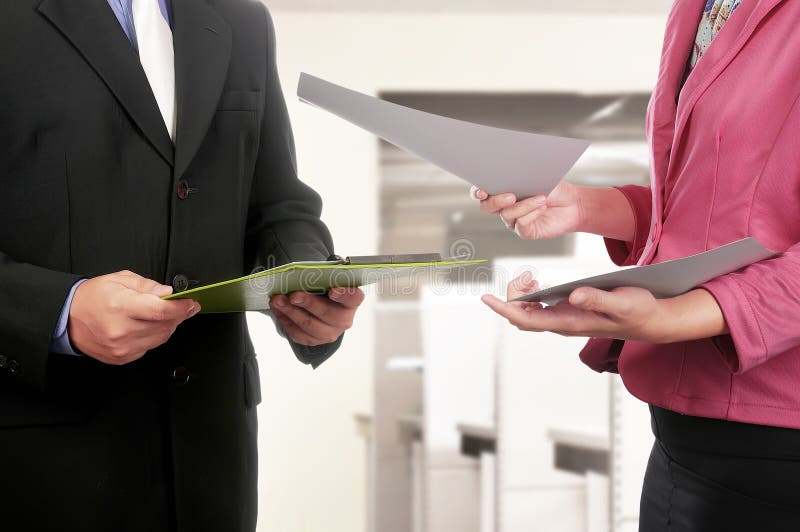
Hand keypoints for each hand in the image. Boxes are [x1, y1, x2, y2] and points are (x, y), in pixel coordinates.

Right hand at [68, 271, 200, 364]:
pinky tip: (145, 326)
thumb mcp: (120, 279)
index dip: (182, 307)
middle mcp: (121, 330)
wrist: (67, 318)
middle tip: (182, 306)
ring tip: (160, 314)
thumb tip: (168, 293)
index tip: (191, 302)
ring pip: (161, 338)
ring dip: (168, 326)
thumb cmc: (92, 297)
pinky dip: (154, 336)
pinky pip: (149, 347)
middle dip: (178, 315)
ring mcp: (121, 347)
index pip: (161, 311)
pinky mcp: (121, 357)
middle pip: (165, 325)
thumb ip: (147, 286)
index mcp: (121, 306)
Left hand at [269, 287, 364, 346]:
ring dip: (291, 312)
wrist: (319, 307)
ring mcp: (329, 333)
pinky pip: (298, 333)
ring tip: (278, 300)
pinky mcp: (314, 340)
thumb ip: (320, 279)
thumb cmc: (324, 291)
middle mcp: (343, 320)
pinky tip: (277, 308)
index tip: (333, 290)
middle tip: (294, 296)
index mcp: (351, 302)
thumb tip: (301, 277)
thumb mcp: (327, 282)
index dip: (344, 295)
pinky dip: (285, 319)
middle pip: (328, 313)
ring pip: (309, 325)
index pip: (354, 298)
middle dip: (308, 303)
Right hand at [471, 181, 582, 239]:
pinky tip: (542, 208)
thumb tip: (509, 175)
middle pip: (487, 207)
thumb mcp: (536, 177)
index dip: (477, 192)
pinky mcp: (525, 231)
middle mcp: (505, 207)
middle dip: (496, 201)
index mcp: (503, 191)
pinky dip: (531, 214)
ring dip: (523, 206)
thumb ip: (519, 177)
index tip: (481, 191)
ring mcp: (513, 220)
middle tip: (511, 195)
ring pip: (506, 215)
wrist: (574, 203)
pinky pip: (521, 225)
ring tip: (541, 198)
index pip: (482, 193)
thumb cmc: (554, 188)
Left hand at [481, 272, 669, 342]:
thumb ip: (598, 299)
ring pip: (528, 311)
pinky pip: (538, 307)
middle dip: (512, 296)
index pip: (527, 320)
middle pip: (521, 315)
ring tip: (530, 276)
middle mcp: (562, 324)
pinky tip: (536, 281)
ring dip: (521, 294)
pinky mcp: (567, 312)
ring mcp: (563, 319)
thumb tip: (573, 295)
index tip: (485, 298)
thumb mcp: (622, 303)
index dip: (504, 309)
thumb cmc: (638, 311)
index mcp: (570, 323)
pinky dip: (530, 294)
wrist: (650, 321)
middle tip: (525, 274)